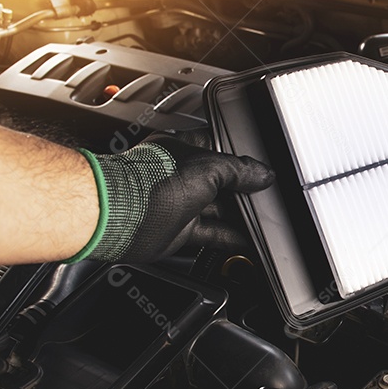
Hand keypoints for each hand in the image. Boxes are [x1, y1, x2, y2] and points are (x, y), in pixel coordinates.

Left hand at [71, 131, 273, 263]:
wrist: (120, 215)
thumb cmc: (150, 182)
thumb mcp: (207, 167)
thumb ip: (239, 171)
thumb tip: (262, 174)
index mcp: (183, 148)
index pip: (220, 148)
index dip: (242, 156)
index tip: (263, 168)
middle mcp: (181, 175)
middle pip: (221, 182)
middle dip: (244, 189)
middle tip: (268, 195)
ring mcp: (179, 203)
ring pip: (218, 210)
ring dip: (240, 216)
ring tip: (264, 220)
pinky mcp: (178, 231)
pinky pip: (212, 234)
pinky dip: (231, 238)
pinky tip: (249, 240)